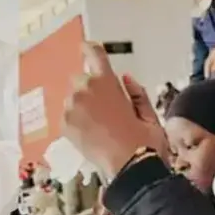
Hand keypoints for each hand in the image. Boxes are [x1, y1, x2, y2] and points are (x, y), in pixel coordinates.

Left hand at [62, 42, 168, 177]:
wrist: (129, 167)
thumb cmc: (144, 141)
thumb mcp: (150, 114)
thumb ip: (137, 93)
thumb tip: (126, 79)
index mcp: (106, 81)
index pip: (94, 55)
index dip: (90, 50)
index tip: (86, 47)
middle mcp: (85, 89)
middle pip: (81, 80)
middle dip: (91, 90)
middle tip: (106, 110)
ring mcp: (71, 108)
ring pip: (73, 100)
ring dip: (82, 107)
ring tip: (100, 127)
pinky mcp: (65, 125)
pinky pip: (68, 117)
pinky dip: (76, 123)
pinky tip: (92, 135)